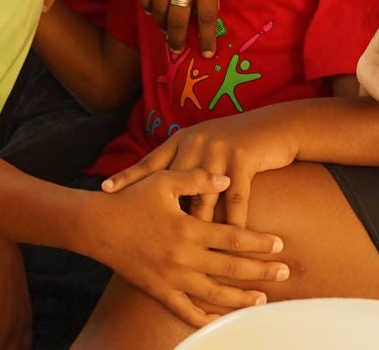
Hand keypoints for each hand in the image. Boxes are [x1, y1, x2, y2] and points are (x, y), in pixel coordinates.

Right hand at [80, 170, 288, 327]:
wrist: (95, 226)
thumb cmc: (130, 198)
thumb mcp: (163, 180)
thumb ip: (196, 179)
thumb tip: (227, 179)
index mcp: (187, 228)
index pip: (233, 237)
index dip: (258, 242)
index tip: (279, 244)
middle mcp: (182, 257)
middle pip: (230, 268)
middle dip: (260, 272)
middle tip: (285, 273)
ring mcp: (170, 278)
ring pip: (213, 295)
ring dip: (240, 298)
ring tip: (262, 299)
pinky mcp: (158, 290)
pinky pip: (185, 310)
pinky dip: (204, 318)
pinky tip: (221, 319)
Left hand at [101, 113, 299, 230]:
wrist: (274, 126)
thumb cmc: (236, 141)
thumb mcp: (203, 145)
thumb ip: (181, 160)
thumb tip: (156, 186)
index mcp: (182, 140)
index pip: (149, 161)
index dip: (127, 176)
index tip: (105, 190)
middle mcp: (196, 143)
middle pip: (172, 183)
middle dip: (157, 208)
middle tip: (139, 230)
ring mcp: (219, 151)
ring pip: (203, 196)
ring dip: (197, 225)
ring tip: (184, 252)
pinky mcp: (243, 159)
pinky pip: (235, 198)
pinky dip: (234, 222)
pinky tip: (231, 243)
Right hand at [139, 0, 234, 55]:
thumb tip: (210, 7)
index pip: (206, 17)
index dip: (205, 38)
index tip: (205, 52)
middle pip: (177, 18)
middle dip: (177, 39)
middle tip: (177, 50)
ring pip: (158, 8)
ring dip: (162, 24)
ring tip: (167, 32)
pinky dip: (147, 5)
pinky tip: (152, 11)